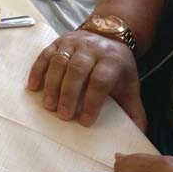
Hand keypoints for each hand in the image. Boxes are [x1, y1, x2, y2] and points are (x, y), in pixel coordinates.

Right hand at [27, 29, 145, 128]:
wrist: (110, 36)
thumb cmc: (117, 68)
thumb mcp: (131, 87)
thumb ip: (135, 111)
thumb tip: (139, 136)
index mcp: (112, 60)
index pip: (100, 80)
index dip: (92, 101)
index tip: (85, 121)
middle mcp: (92, 48)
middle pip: (77, 70)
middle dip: (69, 95)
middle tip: (63, 115)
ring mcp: (73, 42)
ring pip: (59, 62)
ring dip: (52, 85)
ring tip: (48, 105)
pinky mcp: (58, 41)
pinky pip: (45, 55)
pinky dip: (37, 70)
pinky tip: (33, 87)